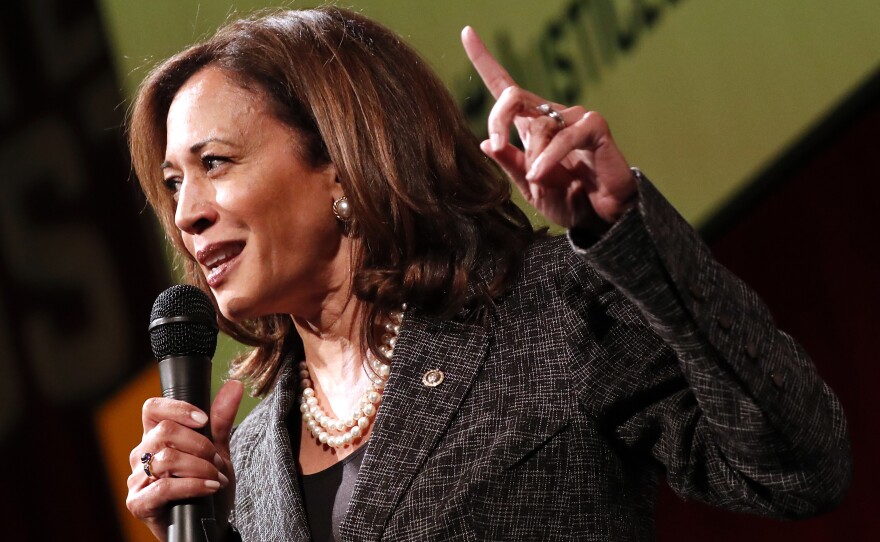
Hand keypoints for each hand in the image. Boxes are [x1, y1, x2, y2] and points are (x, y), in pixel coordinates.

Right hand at [126, 380, 243, 540]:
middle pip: (164, 431)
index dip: (178, 409)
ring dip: (200, 467)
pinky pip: (164, 487)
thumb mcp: (218, 450)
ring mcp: (136, 480)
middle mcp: (140, 455)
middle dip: (200, 445)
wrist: (210, 524)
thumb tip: (235, 384)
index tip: (203, 420)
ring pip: (167, 458)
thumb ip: (221, 419)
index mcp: (154, 437)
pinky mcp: (138, 503)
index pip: (152, 408)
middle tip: (217, 461)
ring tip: (216, 477)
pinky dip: (193, 485)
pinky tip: (209, 488)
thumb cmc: (208, 486)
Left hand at [461, 27, 636, 229]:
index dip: (484, 59)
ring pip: (538, 125)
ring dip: (534, 158)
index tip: (466, 32)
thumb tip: (486, 143)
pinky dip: (548, 159)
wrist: (598, 216)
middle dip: (497, 121)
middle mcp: (551, 114)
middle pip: (512, 96)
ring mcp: (574, 117)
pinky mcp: (594, 127)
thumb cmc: (566, 199)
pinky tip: (540, 175)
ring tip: (542, 180)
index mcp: (531, 124)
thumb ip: (509, 164)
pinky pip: (563, 137)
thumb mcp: (528, 185)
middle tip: (498, 146)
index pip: (504, 86)